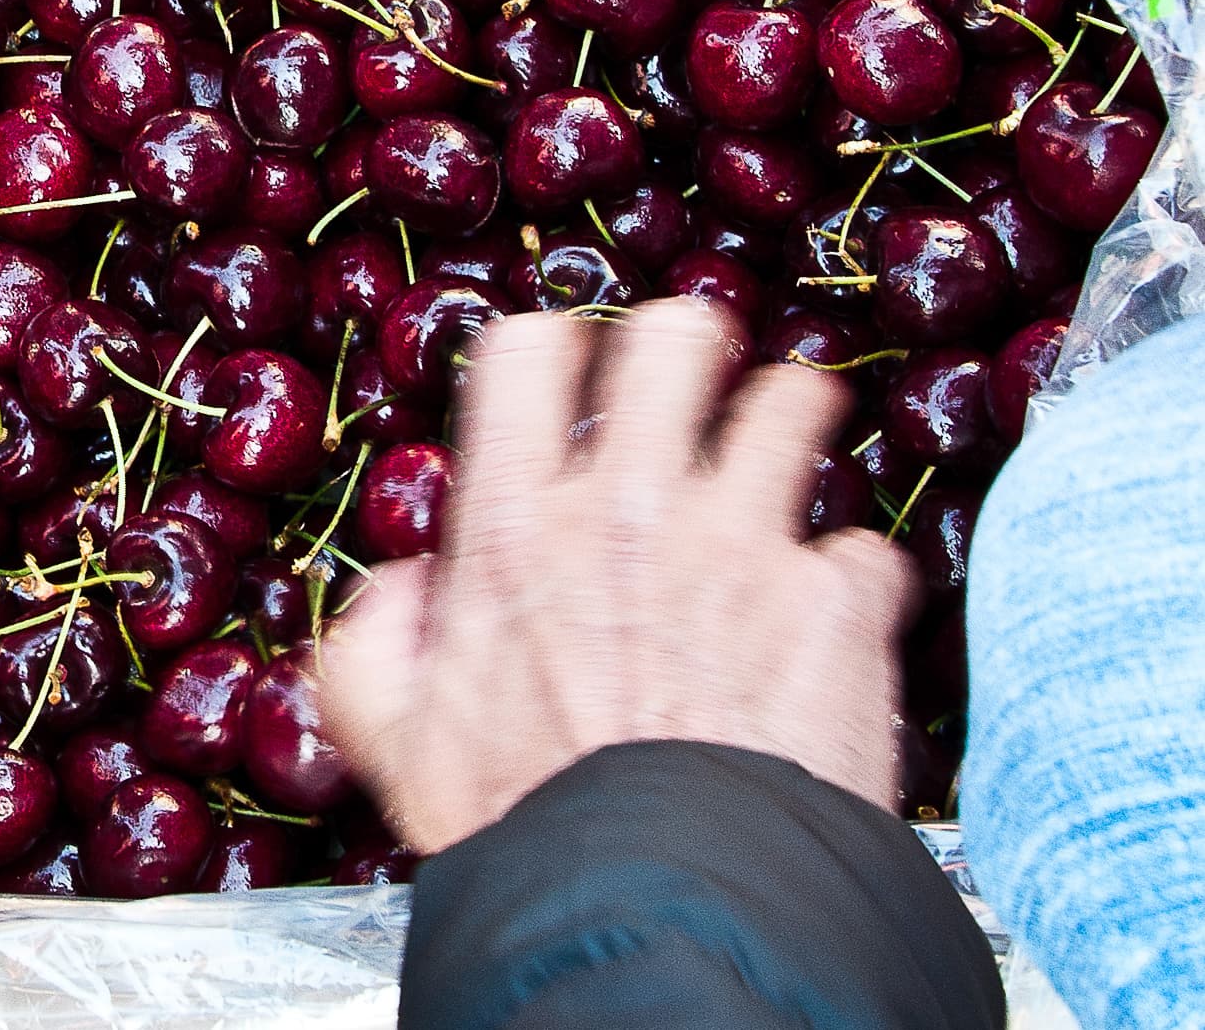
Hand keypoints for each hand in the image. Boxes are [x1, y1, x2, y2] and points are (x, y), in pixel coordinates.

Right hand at [319, 300, 916, 854]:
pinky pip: (863, 552)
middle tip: (696, 388)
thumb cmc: (525, 824)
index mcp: (517, 527)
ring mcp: (744, 543)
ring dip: (791, 425)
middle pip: (675, 339)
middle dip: (689, 347)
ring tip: (788, 458)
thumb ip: (374, 649)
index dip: (553, 348)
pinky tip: (829, 621)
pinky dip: (847, 583)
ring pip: (794, 403)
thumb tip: (405, 596)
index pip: (529, 354)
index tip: (571, 370)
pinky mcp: (836, 601)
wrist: (655, 898)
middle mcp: (633, 508)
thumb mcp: (396, 741)